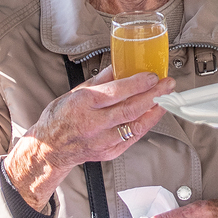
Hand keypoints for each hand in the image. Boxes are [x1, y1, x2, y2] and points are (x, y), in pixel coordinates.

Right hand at [3, 65, 172, 210]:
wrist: (50, 148)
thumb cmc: (60, 118)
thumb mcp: (74, 92)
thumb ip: (99, 80)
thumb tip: (119, 65)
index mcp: (84, 104)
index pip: (116, 92)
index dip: (138, 84)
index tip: (153, 76)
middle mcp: (93, 123)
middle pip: (130, 109)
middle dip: (153, 95)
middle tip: (168, 85)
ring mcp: (102, 140)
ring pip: (135, 126)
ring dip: (154, 112)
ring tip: (166, 99)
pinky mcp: (108, 152)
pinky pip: (132, 138)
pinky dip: (145, 126)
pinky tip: (153, 116)